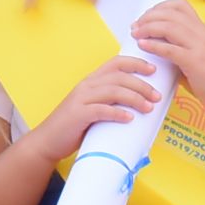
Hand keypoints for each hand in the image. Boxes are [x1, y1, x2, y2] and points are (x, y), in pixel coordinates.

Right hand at [29, 54, 159, 164]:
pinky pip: (101, 110)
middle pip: (119, 77)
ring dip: (135, 98)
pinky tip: (129, 118)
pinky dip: (118, 113)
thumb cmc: (74, 126)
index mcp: (91, 81)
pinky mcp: (78, 115)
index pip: (116, 63)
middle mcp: (86, 86)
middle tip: (156, 96)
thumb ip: (110, 102)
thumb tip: (139, 105)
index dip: (136, 63)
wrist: (48, 141)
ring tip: (148, 107)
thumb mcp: (93, 107)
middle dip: (142, 85)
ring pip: (113, 91)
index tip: (153, 69)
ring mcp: (81, 100)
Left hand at [130, 0, 204, 119]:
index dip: (159, 7)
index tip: (145, 17)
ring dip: (148, 28)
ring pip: (169, 26)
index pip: (180, 5)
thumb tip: (154, 48)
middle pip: (170, 13)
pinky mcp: (195, 62)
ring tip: (135, 34)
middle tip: (135, 26)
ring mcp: (199, 47)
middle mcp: (201, 34)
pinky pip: (171, 49)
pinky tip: (142, 45)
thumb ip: (178, 50)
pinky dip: (154, 45)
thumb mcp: (195, 58)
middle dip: (148, 17)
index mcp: (201, 30)